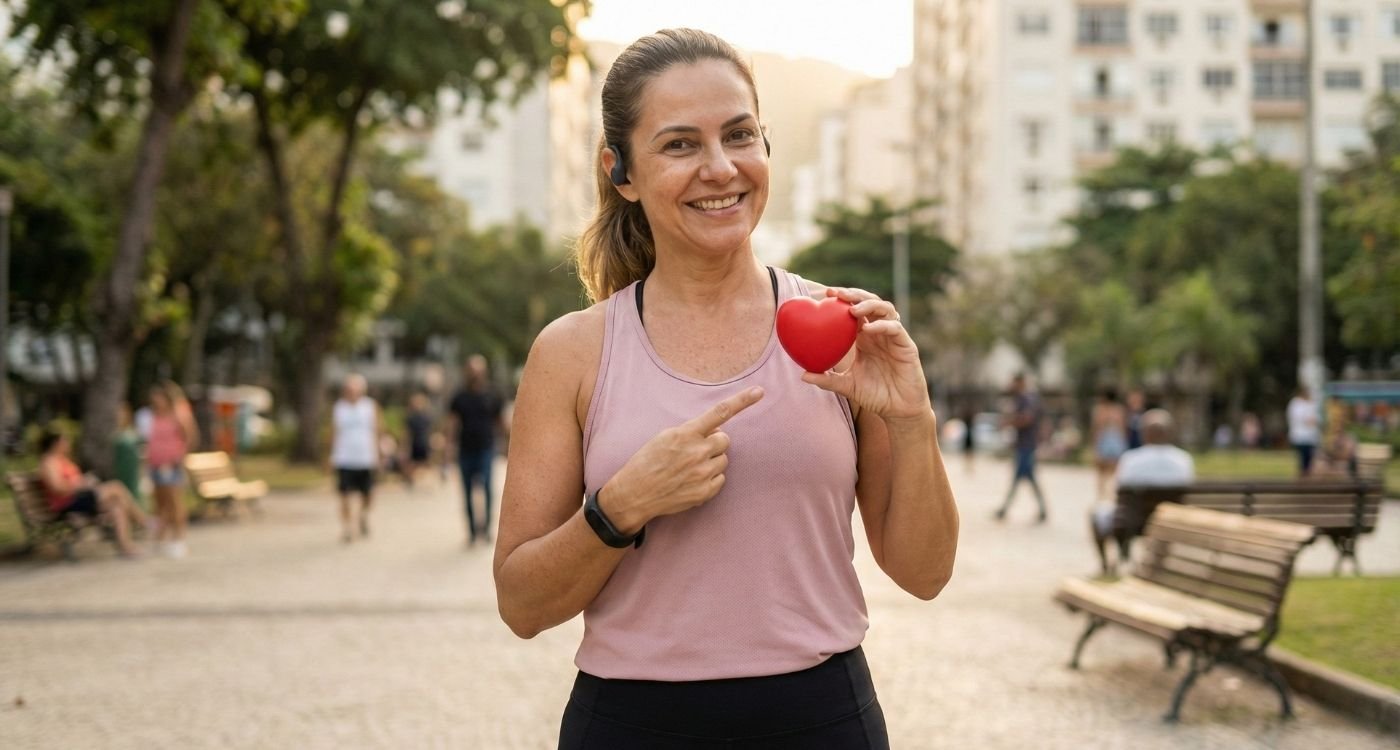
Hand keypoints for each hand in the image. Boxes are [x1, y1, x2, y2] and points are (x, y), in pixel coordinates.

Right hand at [601, 387, 764, 532]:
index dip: (742, 401)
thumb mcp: (665, 437)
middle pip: (724, 440)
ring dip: (712, 460)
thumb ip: (692, 431)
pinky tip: (692, 480)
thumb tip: (715, 430)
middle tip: (695, 450)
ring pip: (723, 460)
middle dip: (714, 442)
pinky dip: (710, 478)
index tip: (759, 391)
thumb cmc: (648, 462)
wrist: (635, 494)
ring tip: (690, 467)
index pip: (719, 412)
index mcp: (686, 434)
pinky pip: (721, 478)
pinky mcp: (705, 492)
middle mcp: (697, 452)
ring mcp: (702, 473)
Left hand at [801, 287, 930, 423]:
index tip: (825, 295)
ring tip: (852, 309)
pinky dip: (882, 325)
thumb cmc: (874, 395)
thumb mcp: (847, 385)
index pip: (854, 310)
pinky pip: (895, 328)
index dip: (842, 300)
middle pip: (869, 302)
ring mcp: (893, 337)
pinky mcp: (906, 346)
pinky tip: (868, 329)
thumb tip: (803, 375)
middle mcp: (878, 332)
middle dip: (854, 295)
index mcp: (864, 337)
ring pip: (885, 309)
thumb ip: (827, 380)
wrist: (898, 410)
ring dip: (869, 304)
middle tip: (836, 294)